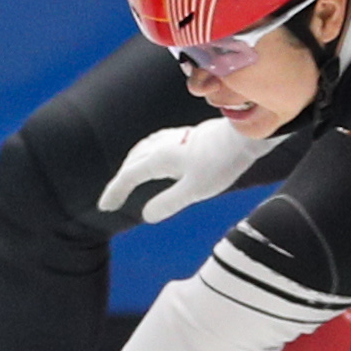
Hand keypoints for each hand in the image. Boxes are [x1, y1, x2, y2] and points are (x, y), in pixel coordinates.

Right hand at [98, 117, 273, 224]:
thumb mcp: (196, 189)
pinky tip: (156, 157)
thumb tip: (147, 216)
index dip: (115, 192)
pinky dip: (146, 154)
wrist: (246, 134)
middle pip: (133, 162)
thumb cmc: (222, 162)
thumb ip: (170, 202)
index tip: (105, 207)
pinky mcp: (188, 136)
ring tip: (127, 177)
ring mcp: (176, 138)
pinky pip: (156, 144)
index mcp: (161, 158)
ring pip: (143, 151)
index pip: (129, 176)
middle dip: (120, 181)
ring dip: (131, 165)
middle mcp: (164, 145)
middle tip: (112, 199)